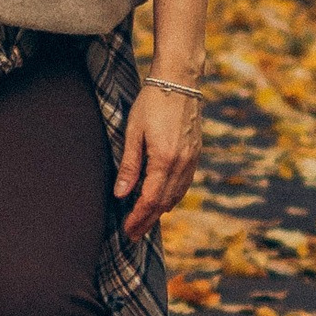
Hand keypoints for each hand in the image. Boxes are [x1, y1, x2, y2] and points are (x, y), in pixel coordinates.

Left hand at [113, 81, 201, 243]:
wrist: (179, 81)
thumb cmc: (152, 102)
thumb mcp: (133, 132)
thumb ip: (129, 165)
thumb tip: (120, 194)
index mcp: (164, 159)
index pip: (150, 199)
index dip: (138, 218)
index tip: (127, 230)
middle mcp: (182, 164)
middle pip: (164, 203)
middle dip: (148, 220)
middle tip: (133, 234)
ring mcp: (192, 160)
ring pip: (177, 195)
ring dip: (160, 211)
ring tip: (144, 221)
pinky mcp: (195, 154)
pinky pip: (185, 184)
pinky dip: (173, 197)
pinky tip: (163, 201)